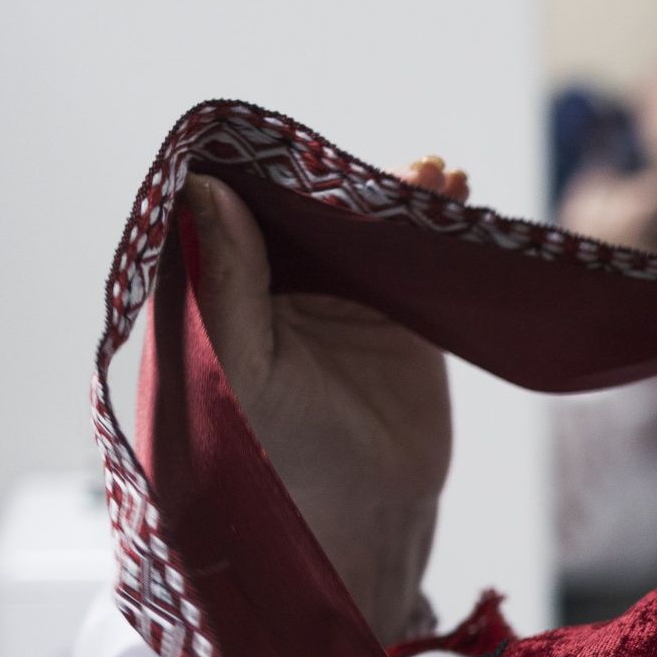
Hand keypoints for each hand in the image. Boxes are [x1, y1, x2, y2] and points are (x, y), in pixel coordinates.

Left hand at [181, 158, 466, 639]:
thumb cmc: (279, 459)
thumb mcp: (239, 373)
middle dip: (330, 175)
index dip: (247, 170)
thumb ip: (222, 286)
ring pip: (356, 220)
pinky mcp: (395, 309)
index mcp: (214, 293)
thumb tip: (206, 190)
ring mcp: (336, 292)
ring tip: (426, 174)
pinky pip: (409, 251)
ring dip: (390, 191)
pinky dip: (431, 219)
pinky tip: (450, 191)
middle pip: (296, 204)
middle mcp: (271, 283)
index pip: (221, 209)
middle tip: (366, 162)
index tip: (274, 141)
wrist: (366, 515)